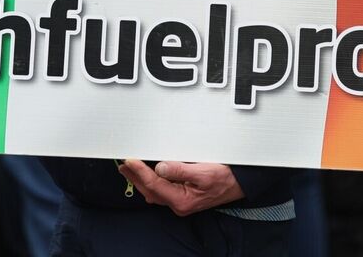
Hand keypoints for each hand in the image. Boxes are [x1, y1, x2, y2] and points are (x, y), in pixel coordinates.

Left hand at [117, 160, 243, 215]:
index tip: (130, 160)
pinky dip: (151, 181)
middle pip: (150, 190)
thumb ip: (180, 170)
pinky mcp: (183, 196)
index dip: (140, 171)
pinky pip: (161, 190)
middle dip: (135, 177)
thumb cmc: (225, 178)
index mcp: (182, 201)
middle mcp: (178, 204)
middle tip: (123, 164)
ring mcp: (180, 201)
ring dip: (141, 179)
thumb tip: (160, 166)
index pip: (154, 184)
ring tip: (129, 168)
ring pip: (154, 191)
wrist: (239, 184)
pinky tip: (147, 175)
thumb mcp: (204, 172)